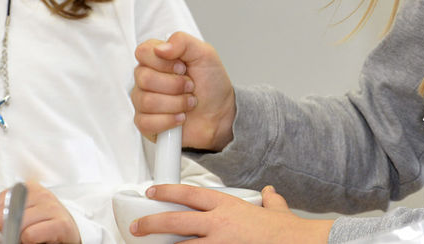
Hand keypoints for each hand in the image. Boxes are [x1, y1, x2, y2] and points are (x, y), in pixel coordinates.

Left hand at [0, 181, 80, 242]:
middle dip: (8, 230)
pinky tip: (41, 239)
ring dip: (21, 237)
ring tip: (32, 235)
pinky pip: (30, 235)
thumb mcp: (18, 214)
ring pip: (17, 227)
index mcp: (27, 188)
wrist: (68, 233)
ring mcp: (52, 207)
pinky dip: (31, 242)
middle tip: (21, 232)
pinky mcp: (60, 224)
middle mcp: (41, 193)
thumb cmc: (43, 224)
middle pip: (2, 216)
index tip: (10, 224)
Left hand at [129, 184, 331, 242]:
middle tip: (138, 225)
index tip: (153, 191)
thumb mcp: (276, 210)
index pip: (190, 194)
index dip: (167, 191)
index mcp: (228, 207)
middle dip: (152, 222)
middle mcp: (218, 225)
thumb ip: (269, 200)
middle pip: (175, 220)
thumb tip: (269, 193)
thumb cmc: (286, 232)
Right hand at [133, 32, 235, 150]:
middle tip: (190, 86)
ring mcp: (143, 102)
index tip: (182, 67)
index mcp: (156, 59)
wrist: (221, 113)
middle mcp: (146, 79)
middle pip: (144, 78)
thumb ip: (182, 42)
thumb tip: (160, 48)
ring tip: (189, 102)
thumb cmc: (211, 84)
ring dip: (176, 103)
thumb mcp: (205, 54)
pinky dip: (169, 121)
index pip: (142, 52)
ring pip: (147, 102)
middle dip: (175, 85)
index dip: (163, 62)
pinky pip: (146, 122)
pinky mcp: (145, 123)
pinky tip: (180, 117)